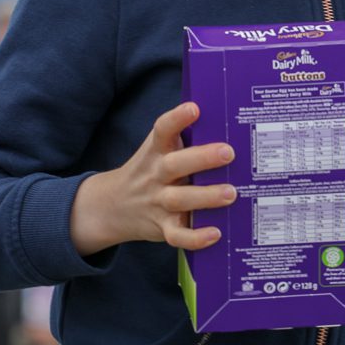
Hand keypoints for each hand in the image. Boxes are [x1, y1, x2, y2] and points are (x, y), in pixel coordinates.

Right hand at [70, 103, 235, 256]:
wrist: (113, 206)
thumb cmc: (150, 172)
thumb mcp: (156, 152)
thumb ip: (183, 139)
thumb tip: (225, 121)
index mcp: (155, 151)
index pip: (162, 130)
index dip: (177, 118)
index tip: (194, 108)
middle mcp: (155, 175)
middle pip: (174, 165)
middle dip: (201, 158)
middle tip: (228, 153)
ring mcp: (157, 202)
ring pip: (179, 199)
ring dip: (205, 196)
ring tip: (231, 192)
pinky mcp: (162, 227)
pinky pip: (177, 235)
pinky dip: (195, 237)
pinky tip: (215, 234)